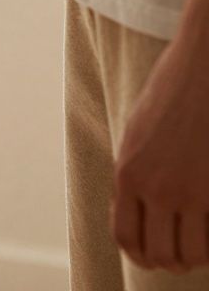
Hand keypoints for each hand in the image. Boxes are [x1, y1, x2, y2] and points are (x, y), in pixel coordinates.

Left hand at [113, 0, 208, 271]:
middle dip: (170, 261)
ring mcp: (190, 189)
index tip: (152, 256)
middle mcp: (155, 187)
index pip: (125, 237)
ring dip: (196, 256)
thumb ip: (135, 174)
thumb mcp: (137, 133)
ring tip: (201, 244)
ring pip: (192, 254)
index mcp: (127, 173)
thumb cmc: (173, 93)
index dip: (140, 255)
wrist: (203, 66)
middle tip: (182, 254)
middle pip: (158, 254)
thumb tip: (137, 209)